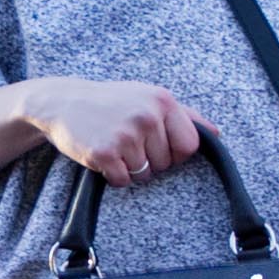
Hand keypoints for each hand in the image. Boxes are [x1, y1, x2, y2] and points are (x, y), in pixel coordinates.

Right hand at [25, 78, 201, 189]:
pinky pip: (122, 181)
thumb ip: (183, 114)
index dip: (176, 153)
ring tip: (114, 145)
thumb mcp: (147, 97)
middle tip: (128, 141)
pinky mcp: (104, 153)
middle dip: (150, 160)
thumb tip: (215, 133)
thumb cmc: (110, 101)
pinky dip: (113, 175)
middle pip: (166, 164)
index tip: (159, 147)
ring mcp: (125, 135)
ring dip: (129, 168)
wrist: (63, 102)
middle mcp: (147, 117)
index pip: (189, 145)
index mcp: (162, 101)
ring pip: (145, 174)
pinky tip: (103, 155)